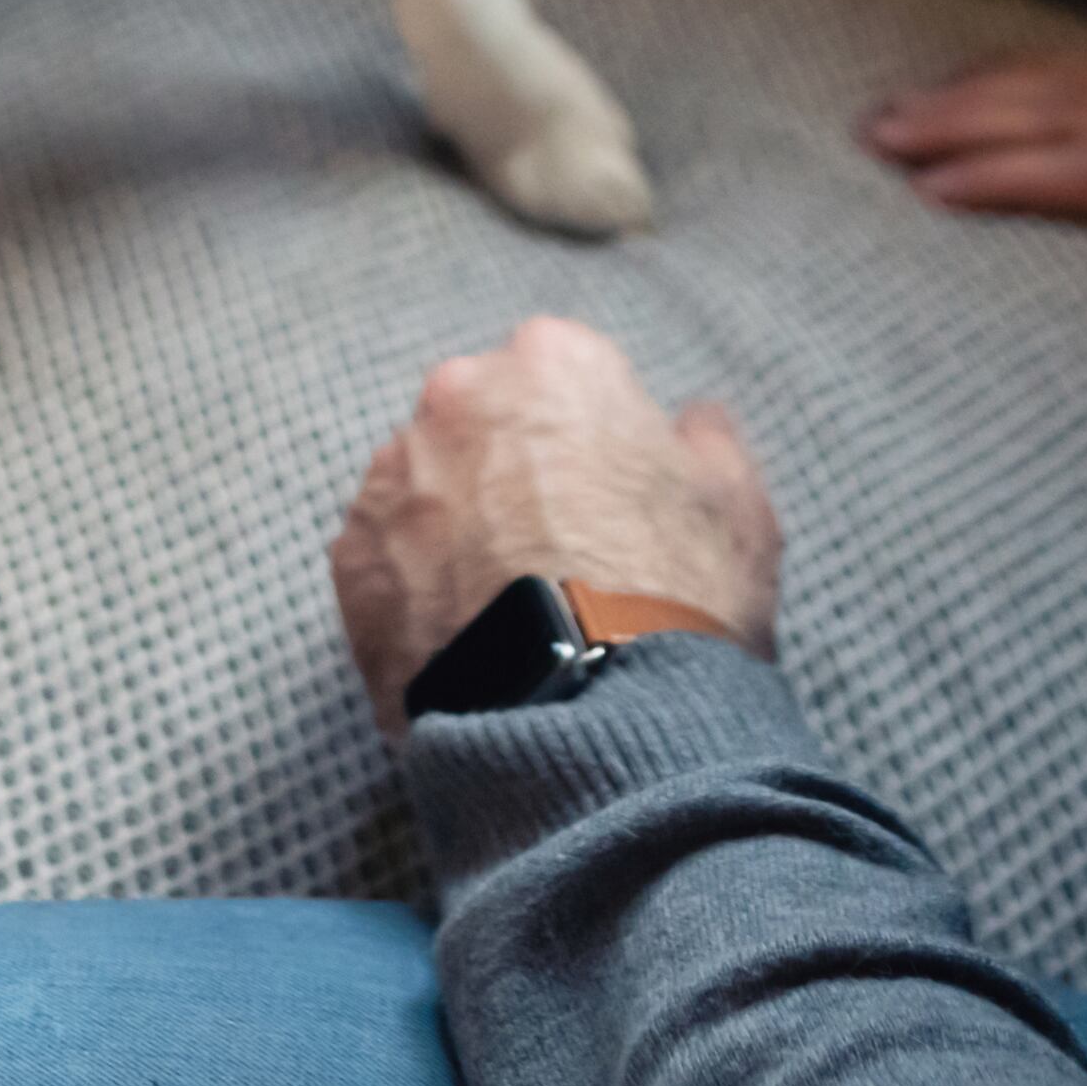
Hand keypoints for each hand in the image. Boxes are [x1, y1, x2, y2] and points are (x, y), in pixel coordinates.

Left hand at [332, 316, 781, 731]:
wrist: (588, 721)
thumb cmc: (677, 602)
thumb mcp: (736, 510)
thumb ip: (709, 444)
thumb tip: (696, 420)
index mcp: (552, 364)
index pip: (566, 377)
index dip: (593, 441)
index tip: (608, 497)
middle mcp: (457, 398)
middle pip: (484, 422)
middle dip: (511, 472)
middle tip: (557, 552)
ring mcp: (393, 476)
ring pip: (426, 486)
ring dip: (456, 526)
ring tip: (507, 605)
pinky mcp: (350, 558)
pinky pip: (383, 557)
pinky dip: (414, 587)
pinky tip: (464, 637)